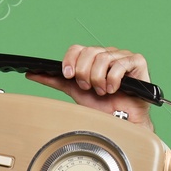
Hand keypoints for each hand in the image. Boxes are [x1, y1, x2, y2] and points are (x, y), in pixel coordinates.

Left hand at [24, 44, 152, 127]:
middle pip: (89, 52)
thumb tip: (32, 73)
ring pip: (103, 58)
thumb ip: (55, 80)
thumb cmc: (102, 106)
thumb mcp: (75, 91)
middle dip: (84, 73)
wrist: (122, 121)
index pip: (77, 48)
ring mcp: (123, 57)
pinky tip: (114, 89)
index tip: (68, 76)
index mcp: (93, 58)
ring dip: (98, 79)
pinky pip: (121, 64)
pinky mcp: (137, 62)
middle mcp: (107, 54)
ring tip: (102, 91)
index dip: (70, 60)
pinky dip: (113, 79)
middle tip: (88, 87)